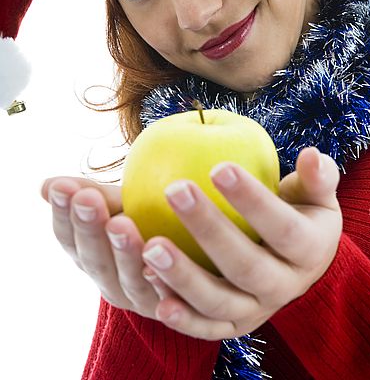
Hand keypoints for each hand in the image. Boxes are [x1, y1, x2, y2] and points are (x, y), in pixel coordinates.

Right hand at [41, 176, 172, 318]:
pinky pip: (170, 296)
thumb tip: (46, 185)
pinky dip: (161, 283)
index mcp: (92, 257)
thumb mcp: (127, 206)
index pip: (69, 238)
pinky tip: (158, 265)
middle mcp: (112, 283)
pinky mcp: (179, 309)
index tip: (61, 186)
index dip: (63, 214)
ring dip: (123, 252)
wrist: (200, 260)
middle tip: (87, 198)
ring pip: (130, 279)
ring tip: (121, 223)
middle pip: (95, 260)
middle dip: (89, 228)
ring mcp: (143, 300)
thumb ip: (97, 196)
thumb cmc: (155, 221)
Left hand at [141, 147, 341, 339]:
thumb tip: (311, 155)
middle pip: (245, 264)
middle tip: (175, 190)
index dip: (252, 200)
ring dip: (182, 276)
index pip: (282, 227)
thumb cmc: (302, 215)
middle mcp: (284, 287)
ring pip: (218, 301)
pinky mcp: (233, 327)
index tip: (219, 167)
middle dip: (208, 228)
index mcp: (310, 251)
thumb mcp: (317, 195)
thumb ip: (317, 176)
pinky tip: (149, 282)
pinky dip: (179, 314)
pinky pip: (203, 326)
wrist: (302, 266)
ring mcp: (257, 311)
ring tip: (150, 245)